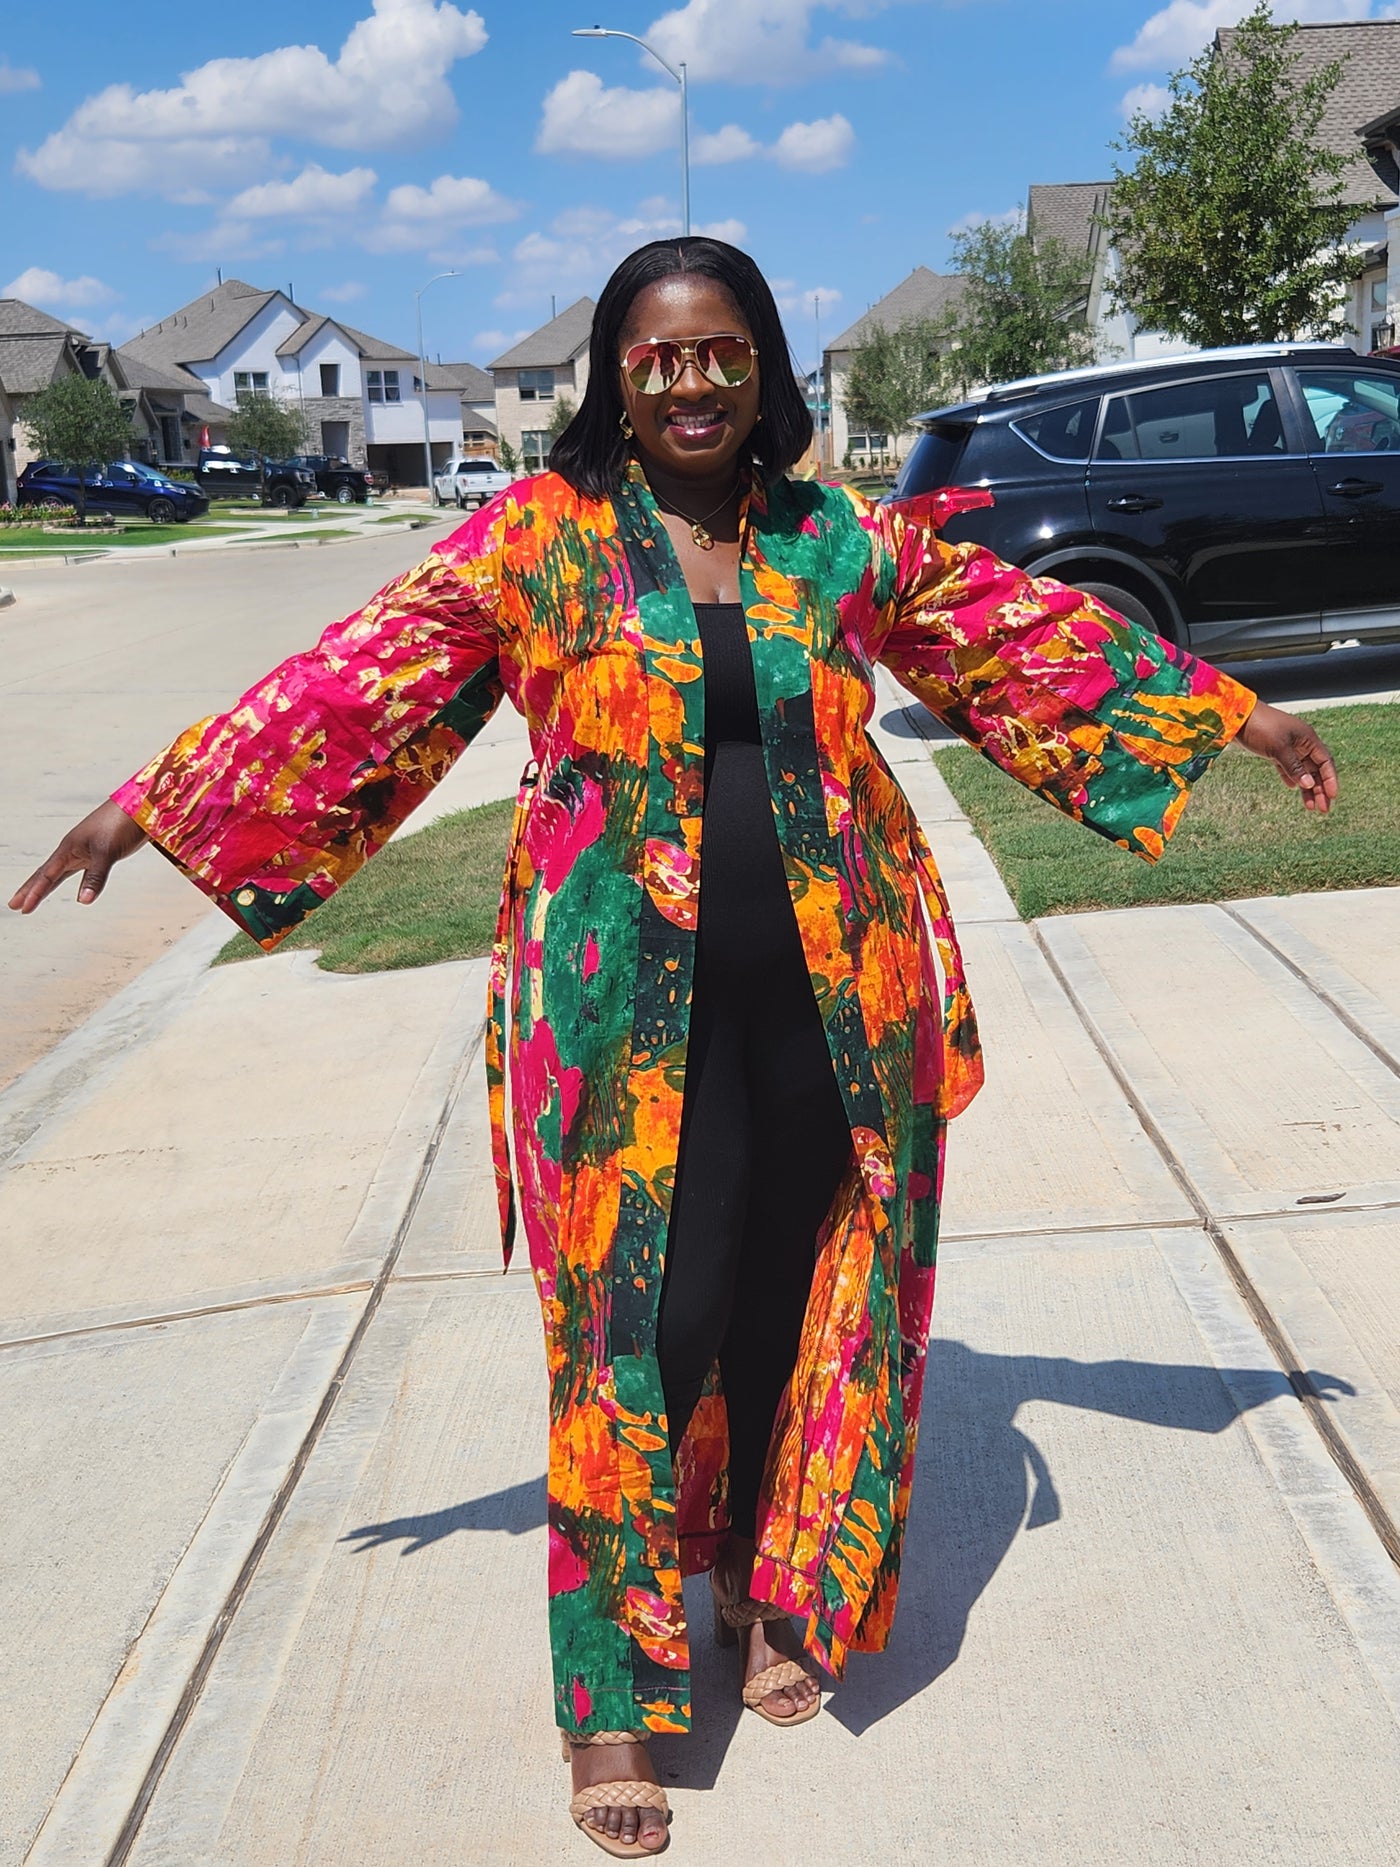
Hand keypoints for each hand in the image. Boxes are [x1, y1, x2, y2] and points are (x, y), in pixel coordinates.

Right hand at [9, 802, 147, 912]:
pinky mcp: (102, 853)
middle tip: (14, 904)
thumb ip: (95, 877)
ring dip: (47, 886)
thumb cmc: (122, 823)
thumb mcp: (107, 852)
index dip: (34, 892)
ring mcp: (86, 851)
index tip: (20, 907)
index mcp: (69, 848)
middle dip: (31, 890)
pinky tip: (80, 892)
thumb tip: (82, 901)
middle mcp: (74, 850)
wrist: (142, 807)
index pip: (46, 875)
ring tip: (34, 898)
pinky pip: (83, 872)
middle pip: (46, 874)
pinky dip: (79, 884)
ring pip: (61, 873)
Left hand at [1236, 702, 1337, 814]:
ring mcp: (1288, 747)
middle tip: (1323, 809)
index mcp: (1308, 739)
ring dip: (1307, 788)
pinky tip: (1293, 788)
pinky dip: (1291, 777)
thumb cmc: (1261, 727)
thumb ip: (1294, 767)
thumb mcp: (1279, 748)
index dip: (1330, 779)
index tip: (1332, 796)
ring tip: (1310, 806)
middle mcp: (1301, 743)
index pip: (1325, 761)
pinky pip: (1287, 767)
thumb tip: (1308, 784)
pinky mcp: (1274, 751)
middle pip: (1316, 769)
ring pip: (1302, 770)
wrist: (1237, 717)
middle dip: (1320, 789)